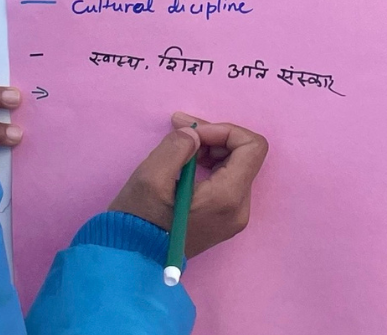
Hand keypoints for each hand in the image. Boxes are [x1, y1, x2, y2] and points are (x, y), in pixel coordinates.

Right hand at [107, 111, 268, 257]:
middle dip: (214, 136)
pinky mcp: (224, 218)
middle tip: (180, 128)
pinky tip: (185, 162)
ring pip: (237, 166)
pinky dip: (210, 164)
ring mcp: (234, 216)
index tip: (193, 133)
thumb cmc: (139, 219)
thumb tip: (195, 134)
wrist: (133, 258)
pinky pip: (228, 180)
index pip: (252, 147)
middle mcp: (239, 209)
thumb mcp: (151, 176)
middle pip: (245, 155)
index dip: (224, 130)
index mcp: (227, 198)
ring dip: (211, 148)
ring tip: (179, 146)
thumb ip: (177, 146)